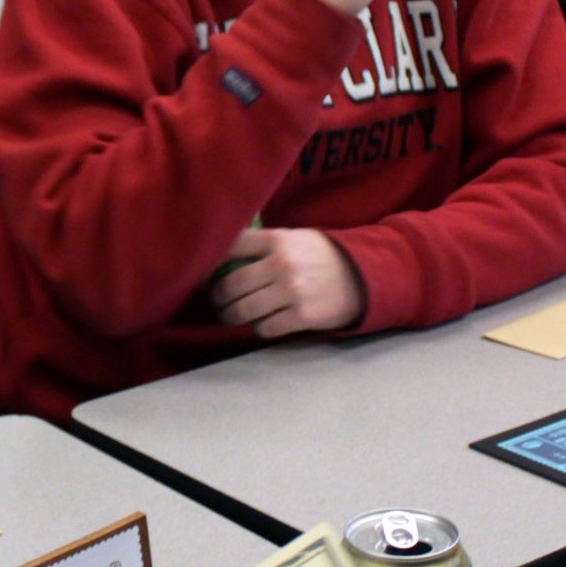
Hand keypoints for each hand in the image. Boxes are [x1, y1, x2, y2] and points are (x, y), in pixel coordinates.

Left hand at [208, 227, 365, 336]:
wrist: (362, 276)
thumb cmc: (320, 256)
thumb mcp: (294, 238)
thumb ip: (262, 244)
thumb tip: (220, 255)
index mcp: (277, 240)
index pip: (230, 246)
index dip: (209, 262)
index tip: (203, 273)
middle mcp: (282, 264)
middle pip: (231, 285)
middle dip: (217, 298)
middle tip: (216, 302)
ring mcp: (292, 292)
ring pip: (244, 311)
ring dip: (231, 317)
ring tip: (230, 316)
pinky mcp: (302, 316)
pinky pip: (265, 328)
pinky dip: (257, 328)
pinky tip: (260, 323)